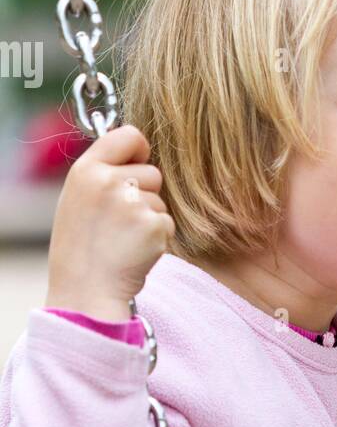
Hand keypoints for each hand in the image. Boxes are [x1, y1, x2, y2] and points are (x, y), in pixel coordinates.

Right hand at [45, 124, 174, 322]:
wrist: (85, 291)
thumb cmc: (82, 247)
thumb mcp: (79, 199)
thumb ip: (104, 173)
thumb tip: (137, 152)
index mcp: (86, 170)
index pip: (129, 134)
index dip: (138, 150)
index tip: (135, 166)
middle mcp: (108, 182)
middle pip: (152, 171)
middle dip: (145, 194)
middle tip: (119, 222)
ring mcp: (132, 204)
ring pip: (161, 200)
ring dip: (150, 218)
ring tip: (123, 239)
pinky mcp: (153, 226)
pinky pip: (167, 223)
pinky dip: (157, 238)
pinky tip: (134, 252)